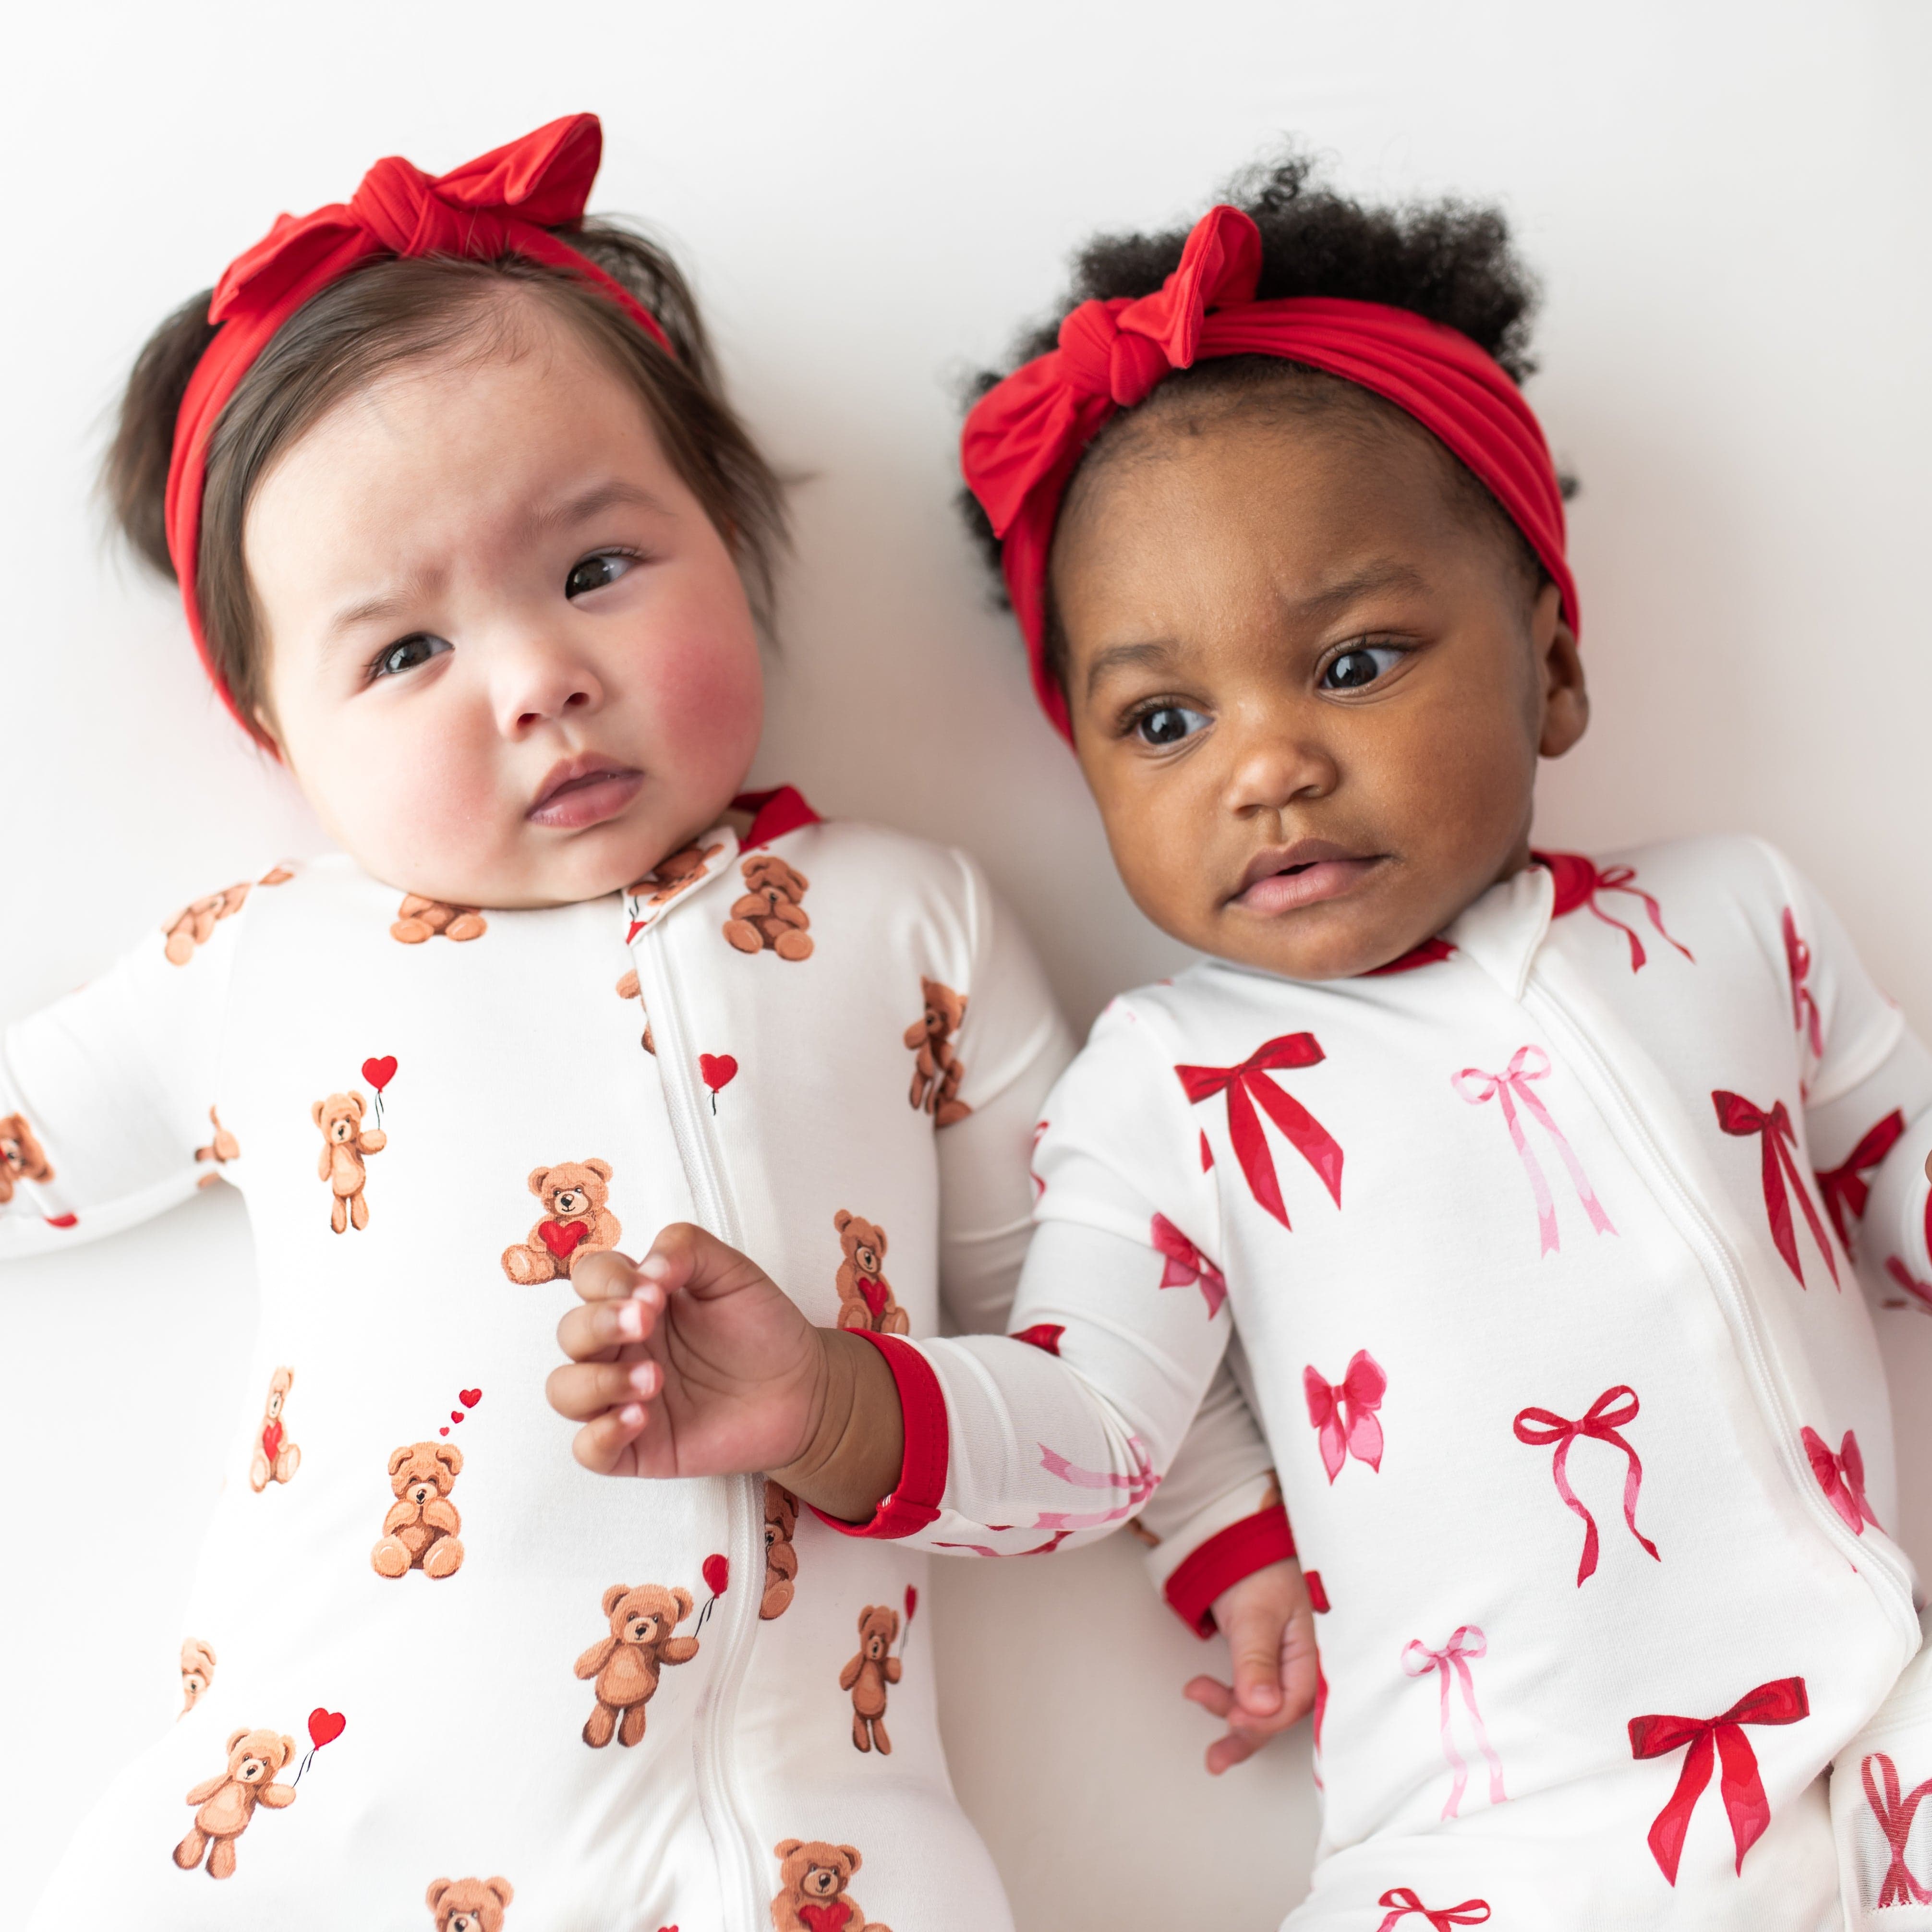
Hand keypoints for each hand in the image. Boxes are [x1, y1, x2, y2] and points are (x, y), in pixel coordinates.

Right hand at [545, 1223, 903, 1519]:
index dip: (607, 1281)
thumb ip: (687, 1249)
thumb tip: (645, 1266)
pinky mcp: (636, 1446)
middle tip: (645, 1324)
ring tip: (655, 1380)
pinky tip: (640, 1419)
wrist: (802, 1390)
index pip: (590, 1279)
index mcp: (635, 1300)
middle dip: (598, 1325)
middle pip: (571, 1332)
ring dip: (598, 1381)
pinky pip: (587, 1449)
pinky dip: (601, 1434)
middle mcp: (621, 1347)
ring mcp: (622, 1397)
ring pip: (565, 1390)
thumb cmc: (763, 1328)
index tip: (652, 1291)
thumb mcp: (733, 1272)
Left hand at [1183, 1558, 1318, 1774]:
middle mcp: (1304, 1665)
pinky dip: (1231, 1700)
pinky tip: (1203, 1695)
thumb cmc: (1258, 1570)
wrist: (1242, 1539)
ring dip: (1232, 1715)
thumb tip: (1263, 1708)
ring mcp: (1286, 1664)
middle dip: (1246, 1733)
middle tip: (1215, 1756)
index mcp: (1315, 1654)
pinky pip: (1254, 1693)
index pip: (1294, 1703)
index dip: (1264, 1719)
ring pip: (1264, 1707)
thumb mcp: (1256, 1614)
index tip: (1233, 1716)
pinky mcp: (1268, 1661)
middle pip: (1280, 1714)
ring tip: (1196, 1699)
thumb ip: (1257, 1661)